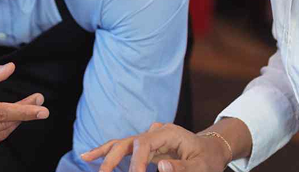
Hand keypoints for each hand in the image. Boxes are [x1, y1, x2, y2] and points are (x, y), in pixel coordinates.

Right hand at [80, 123, 230, 171]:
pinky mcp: (146, 147)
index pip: (144, 144)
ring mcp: (150, 138)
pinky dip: (109, 153)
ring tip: (85, 157)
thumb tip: (158, 165)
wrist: (212, 150)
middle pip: (128, 142)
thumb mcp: (201, 167)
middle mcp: (156, 132)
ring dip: (105, 153)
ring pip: (122, 143)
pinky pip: (125, 149)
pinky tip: (91, 156)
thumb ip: (181, 167)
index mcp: (169, 133)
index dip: (136, 161)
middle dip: (112, 157)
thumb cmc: (208, 159)